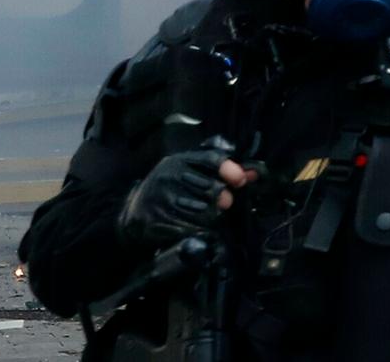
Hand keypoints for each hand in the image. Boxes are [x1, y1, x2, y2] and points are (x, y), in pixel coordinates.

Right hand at [117, 142, 255, 248]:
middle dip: (223, 198)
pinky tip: (197, 227)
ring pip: (206, 210)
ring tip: (207, 214)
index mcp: (178, 161)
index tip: (241, 180)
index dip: (231, 169)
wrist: (134, 212)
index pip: (211, 160)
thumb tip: (254, 174)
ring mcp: (162, 199)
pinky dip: (201, 229)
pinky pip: (192, 228)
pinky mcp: (158, 220)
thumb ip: (220, 171)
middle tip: (223, 202)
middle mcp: (169, 177)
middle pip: (212, 188)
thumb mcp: (188, 172)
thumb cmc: (170, 189)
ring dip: (213, 216)